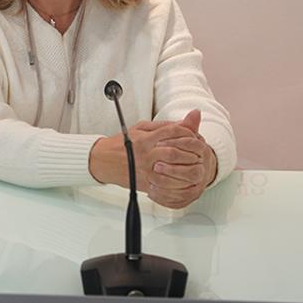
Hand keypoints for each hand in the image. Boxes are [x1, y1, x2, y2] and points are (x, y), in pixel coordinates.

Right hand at [89, 110, 215, 208]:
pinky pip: (166, 183)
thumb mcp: (141, 128)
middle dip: (190, 151)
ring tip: (195, 164)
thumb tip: (188, 119)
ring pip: (172, 166)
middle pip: (175, 150)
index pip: (172, 131)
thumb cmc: (121, 144)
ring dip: (187, 166)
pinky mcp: (145, 182)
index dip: (187, 132)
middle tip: (199, 152)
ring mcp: (145, 169)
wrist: (102, 162)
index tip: (194, 136)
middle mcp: (145, 153)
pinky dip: (178, 180)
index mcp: (145, 138)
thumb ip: (165, 125)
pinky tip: (184, 177)